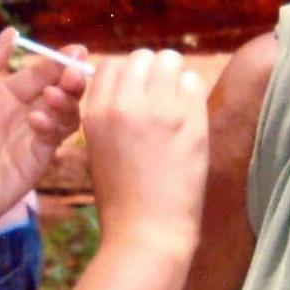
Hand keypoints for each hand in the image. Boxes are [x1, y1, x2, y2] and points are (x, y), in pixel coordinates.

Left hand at [0, 31, 86, 245]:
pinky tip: (38, 120)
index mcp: (0, 97)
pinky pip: (55, 139)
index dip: (56, 61)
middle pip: (56, 91)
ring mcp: (30, 140)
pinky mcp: (36, 163)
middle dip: (69, 79)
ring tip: (55, 95)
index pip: (37, 73)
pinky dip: (52, 125)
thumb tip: (11, 31)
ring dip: (65, 101)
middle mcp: (19, 116)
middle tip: (77, 71)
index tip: (74, 50)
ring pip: (63, 114)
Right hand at [84, 50, 208, 253]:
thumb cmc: (122, 198)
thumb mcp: (98, 150)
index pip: (111, 65)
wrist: (148, 232)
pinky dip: (192, 93)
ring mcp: (159, 112)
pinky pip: (193, 82)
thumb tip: (130, 85)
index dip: (126, 76)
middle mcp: (124, 105)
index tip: (137, 93)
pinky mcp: (190, 122)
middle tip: (160, 98)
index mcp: (95, 113)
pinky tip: (189, 116)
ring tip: (176, 103)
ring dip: (174, 76)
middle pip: (141, 57)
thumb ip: (109, 114)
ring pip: (170, 60)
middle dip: (152, 72)